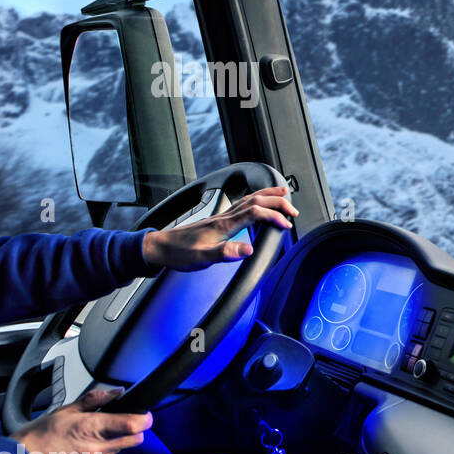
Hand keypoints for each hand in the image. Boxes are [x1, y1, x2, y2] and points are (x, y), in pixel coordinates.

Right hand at [11, 388, 151, 453]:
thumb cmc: (36, 438)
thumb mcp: (64, 411)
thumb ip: (95, 400)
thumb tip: (117, 392)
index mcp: (92, 428)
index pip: (135, 425)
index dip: (144, 418)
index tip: (144, 415)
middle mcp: (97, 449)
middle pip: (135, 440)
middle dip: (135, 431)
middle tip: (124, 424)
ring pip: (119, 451)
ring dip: (114, 443)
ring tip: (91, 438)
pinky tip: (81, 451)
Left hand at [143, 186, 298, 271]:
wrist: (160, 248)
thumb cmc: (180, 254)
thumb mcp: (201, 258)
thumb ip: (225, 253)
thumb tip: (248, 250)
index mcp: (223, 225)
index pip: (254, 213)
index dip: (273, 216)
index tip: (286, 224)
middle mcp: (224, 217)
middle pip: (255, 201)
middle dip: (277, 202)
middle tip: (293, 209)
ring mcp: (222, 216)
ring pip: (249, 199)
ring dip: (268, 196)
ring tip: (283, 194)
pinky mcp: (219, 219)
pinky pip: (243, 204)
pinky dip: (257, 200)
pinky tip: (259, 203)